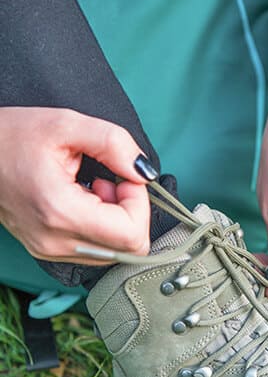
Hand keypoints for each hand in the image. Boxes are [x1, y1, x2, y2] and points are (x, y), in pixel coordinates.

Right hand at [0, 107, 151, 261]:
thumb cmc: (13, 136)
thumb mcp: (67, 124)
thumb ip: (114, 144)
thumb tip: (144, 172)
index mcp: (60, 212)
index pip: (131, 236)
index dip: (140, 203)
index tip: (125, 177)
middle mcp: (55, 242)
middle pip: (128, 250)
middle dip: (131, 212)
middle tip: (111, 181)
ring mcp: (50, 251)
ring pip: (114, 253)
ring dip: (116, 220)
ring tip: (93, 188)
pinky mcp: (48, 251)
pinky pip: (95, 250)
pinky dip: (101, 226)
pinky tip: (84, 199)